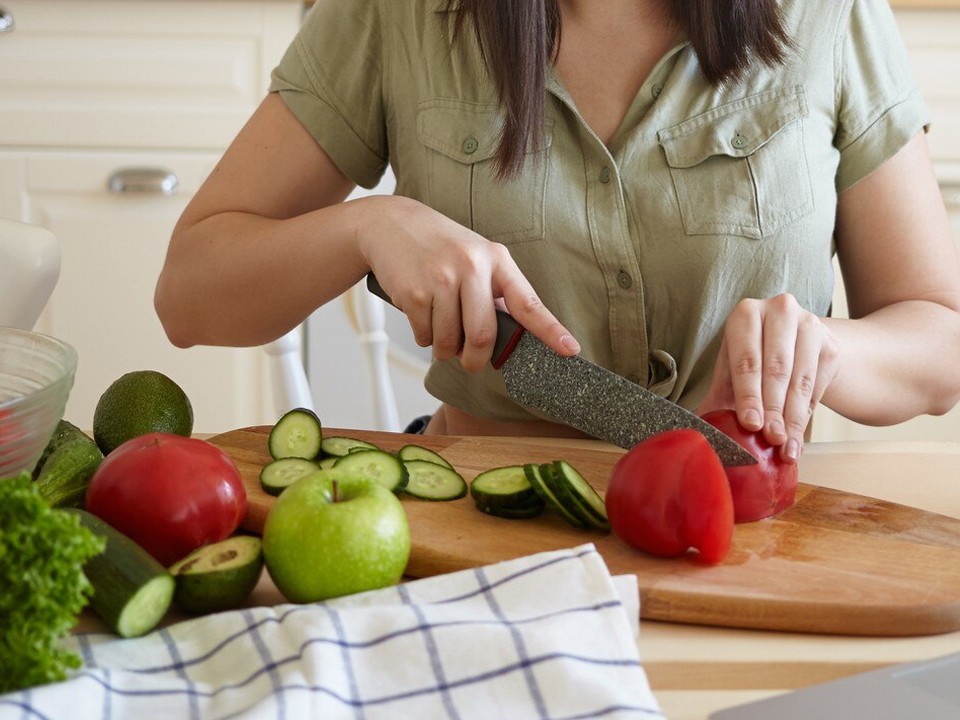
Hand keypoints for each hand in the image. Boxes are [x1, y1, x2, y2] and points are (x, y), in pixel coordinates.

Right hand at [354, 195, 579, 371]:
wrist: (390, 224)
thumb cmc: (439, 246)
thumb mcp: (475, 255)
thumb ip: (495, 290)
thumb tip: (509, 339)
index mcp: (495, 259)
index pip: (528, 302)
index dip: (551, 330)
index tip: (570, 350)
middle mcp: (471, 266)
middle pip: (482, 335)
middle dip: (475, 359)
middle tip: (470, 362)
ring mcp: (441, 278)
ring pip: (450, 341)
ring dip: (445, 349)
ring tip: (440, 331)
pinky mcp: (413, 292)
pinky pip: (425, 336)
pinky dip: (424, 338)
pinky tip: (422, 316)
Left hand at [696, 294, 838, 461]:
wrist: (794, 347)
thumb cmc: (753, 361)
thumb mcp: (731, 374)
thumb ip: (716, 399)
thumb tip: (695, 435)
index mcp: (746, 314)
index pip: (747, 360)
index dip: (749, 395)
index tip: (751, 425)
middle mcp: (779, 311)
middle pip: (776, 369)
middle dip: (773, 410)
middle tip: (770, 440)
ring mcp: (810, 325)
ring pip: (800, 379)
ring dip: (793, 418)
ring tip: (785, 447)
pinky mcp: (830, 345)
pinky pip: (818, 386)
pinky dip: (807, 415)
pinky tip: (797, 436)